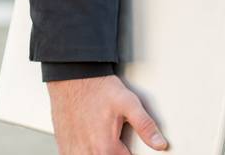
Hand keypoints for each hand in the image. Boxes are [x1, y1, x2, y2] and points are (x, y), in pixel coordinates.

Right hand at [49, 74, 167, 153]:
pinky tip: (92, 144)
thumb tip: (160, 144)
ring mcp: (73, 152)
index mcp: (106, 148)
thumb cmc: (99, 90)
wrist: (73, 79)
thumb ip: (145, 126)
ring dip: (101, 153)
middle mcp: (88, 154)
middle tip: (119, 143)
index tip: (132, 149)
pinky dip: (86, 152)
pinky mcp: (64, 147)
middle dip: (117, 154)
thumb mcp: (129, 104)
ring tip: (106, 142)